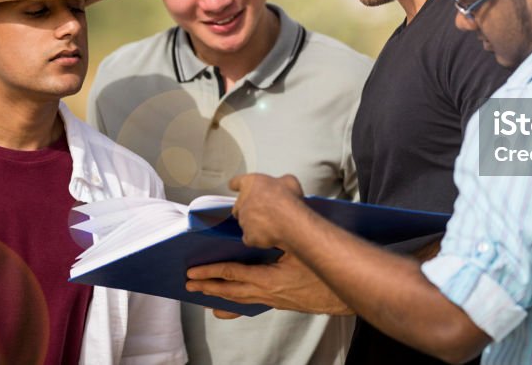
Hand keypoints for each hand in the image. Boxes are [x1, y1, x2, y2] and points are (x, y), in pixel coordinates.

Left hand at [187, 252, 352, 315]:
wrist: (343, 294)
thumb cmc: (324, 270)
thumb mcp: (300, 248)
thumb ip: (279, 236)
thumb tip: (265, 221)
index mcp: (268, 279)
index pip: (232, 274)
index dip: (210, 272)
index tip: (193, 272)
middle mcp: (267, 293)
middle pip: (229, 291)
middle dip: (207, 286)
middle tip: (189, 284)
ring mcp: (273, 300)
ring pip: (239, 300)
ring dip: (219, 297)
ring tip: (203, 295)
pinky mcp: (280, 302)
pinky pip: (252, 305)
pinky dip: (236, 305)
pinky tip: (227, 308)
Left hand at [229, 173, 304, 248]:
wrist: (291, 222)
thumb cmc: (288, 200)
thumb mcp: (289, 181)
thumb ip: (279, 182)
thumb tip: (283, 185)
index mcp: (249, 184)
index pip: (235, 183)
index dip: (238, 186)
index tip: (238, 188)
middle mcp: (242, 202)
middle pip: (239, 206)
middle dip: (248, 208)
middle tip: (264, 209)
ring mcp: (243, 220)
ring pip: (245, 222)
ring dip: (254, 223)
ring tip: (271, 223)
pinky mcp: (248, 236)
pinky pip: (250, 237)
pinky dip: (257, 237)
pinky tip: (269, 234)